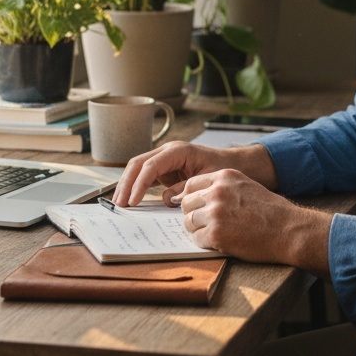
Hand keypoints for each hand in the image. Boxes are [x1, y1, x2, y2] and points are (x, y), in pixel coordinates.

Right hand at [111, 139, 276, 208]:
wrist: (236, 164)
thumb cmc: (224, 169)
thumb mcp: (208, 180)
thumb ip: (187, 189)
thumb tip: (167, 199)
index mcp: (178, 151)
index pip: (151, 166)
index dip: (139, 184)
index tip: (133, 201)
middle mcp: (168, 152)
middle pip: (138, 164)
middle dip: (127, 184)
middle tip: (119, 204)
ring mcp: (165, 160)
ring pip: (138, 169)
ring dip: (127, 185)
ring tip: (119, 204)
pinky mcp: (165, 170)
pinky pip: (146, 176)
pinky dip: (136, 187)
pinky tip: (130, 201)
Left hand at [177, 168, 331, 273]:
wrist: (289, 230)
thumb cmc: (272, 211)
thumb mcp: (247, 186)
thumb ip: (223, 188)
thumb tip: (200, 197)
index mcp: (225, 177)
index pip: (190, 184)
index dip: (191, 198)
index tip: (196, 207)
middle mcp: (218, 191)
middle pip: (186, 203)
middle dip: (193, 214)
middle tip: (205, 223)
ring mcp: (216, 212)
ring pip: (188, 221)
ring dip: (198, 229)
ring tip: (215, 233)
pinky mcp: (216, 233)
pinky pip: (196, 239)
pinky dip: (205, 243)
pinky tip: (220, 242)